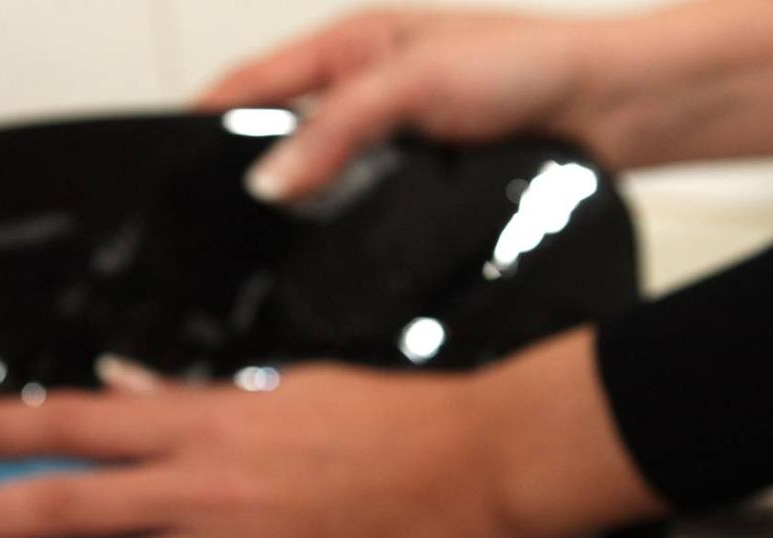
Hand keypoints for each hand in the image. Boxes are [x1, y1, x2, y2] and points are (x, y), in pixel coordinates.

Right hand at [199, 1, 772, 201]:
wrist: (610, 109)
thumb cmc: (527, 66)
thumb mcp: (414, 84)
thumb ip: (336, 129)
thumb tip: (269, 180)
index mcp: (347, 46)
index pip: (251, 83)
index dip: (207, 120)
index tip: (171, 166)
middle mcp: (358, 91)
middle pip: (272, 132)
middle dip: (242, 170)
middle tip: (212, 216)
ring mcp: (383, 137)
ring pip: (311, 175)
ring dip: (290, 203)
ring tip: (259, 238)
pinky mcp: (408, 179)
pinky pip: (350, 205)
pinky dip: (331, 224)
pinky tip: (321, 247)